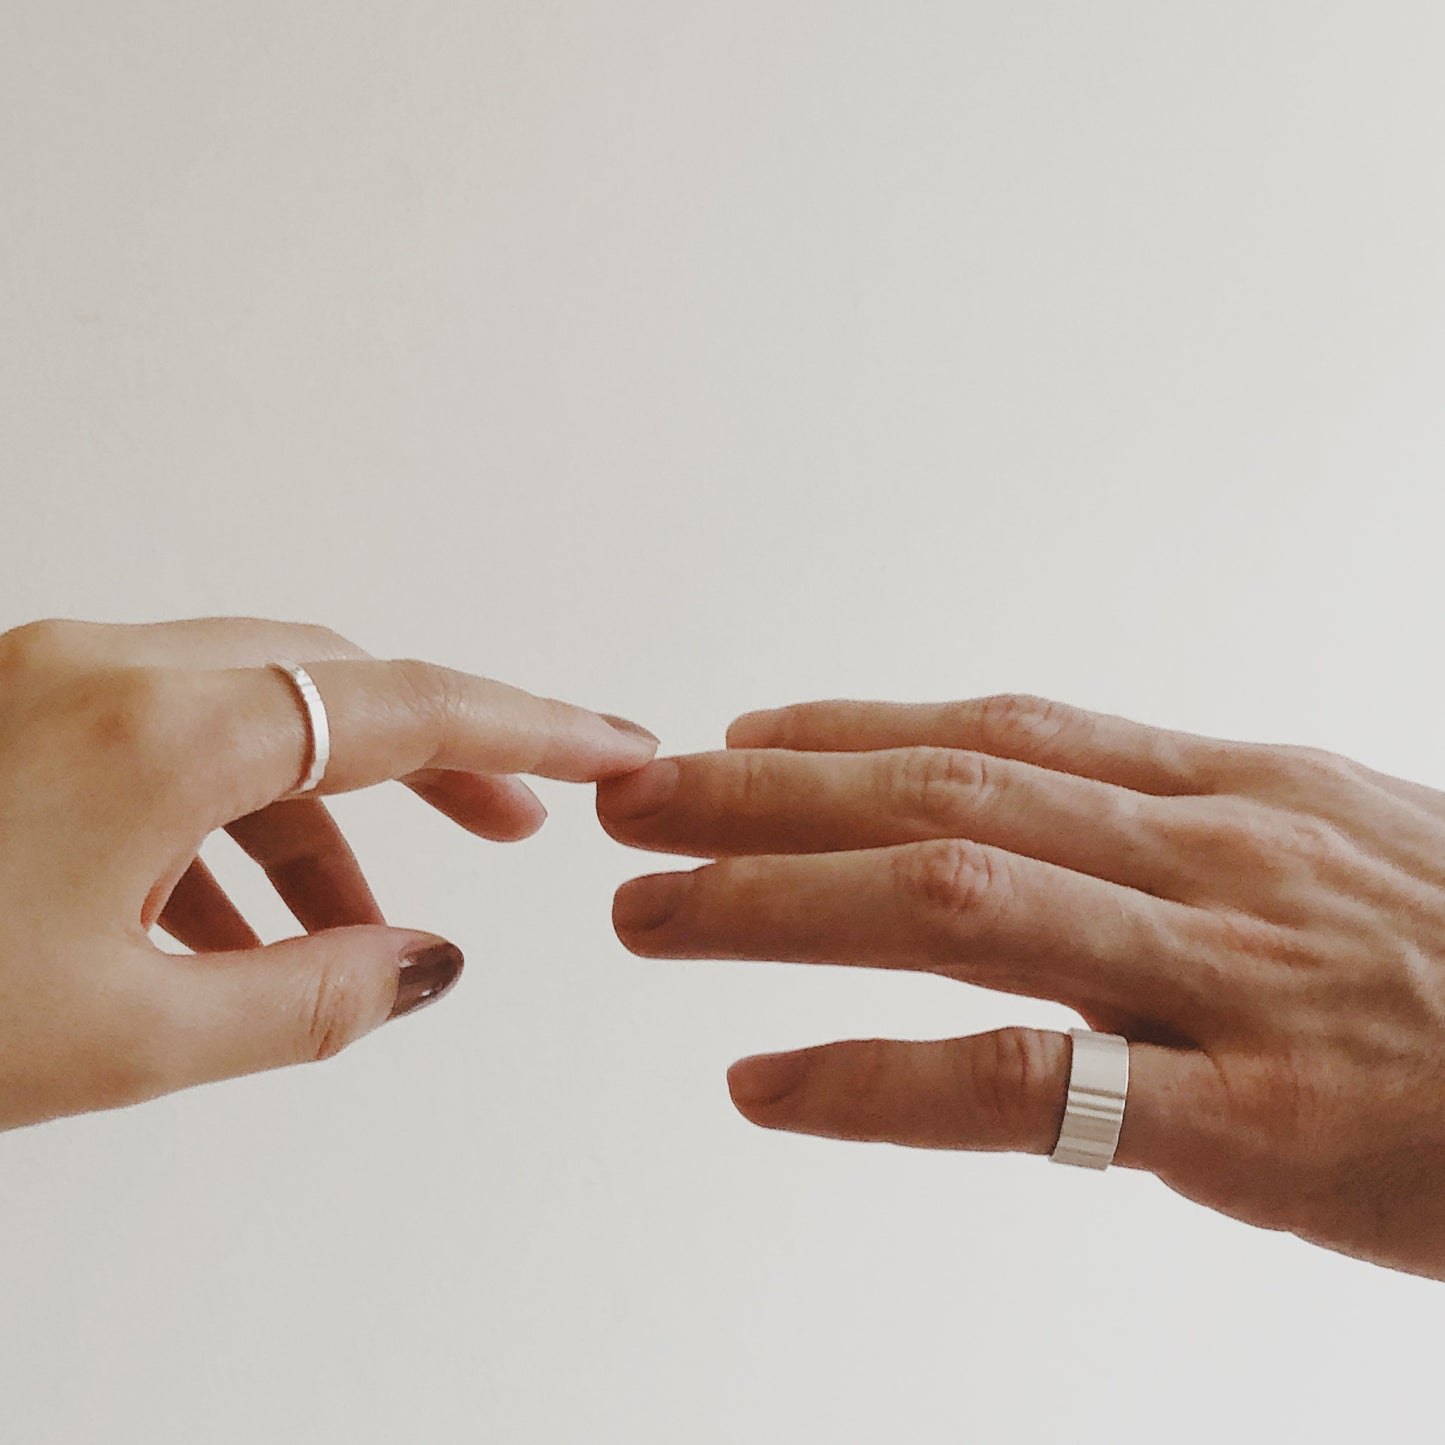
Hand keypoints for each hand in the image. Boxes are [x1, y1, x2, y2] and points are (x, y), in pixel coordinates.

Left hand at [0, 616, 656, 1129]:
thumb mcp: (120, 1035)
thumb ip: (305, 1000)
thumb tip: (427, 969)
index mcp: (158, 729)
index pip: (404, 707)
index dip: (529, 729)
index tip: (617, 744)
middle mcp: (110, 670)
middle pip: (331, 686)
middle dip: (437, 759)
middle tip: (520, 827)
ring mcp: (51, 680)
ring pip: (246, 720)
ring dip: (322, 817)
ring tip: (365, 931)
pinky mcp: (13, 712)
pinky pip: (163, 745)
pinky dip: (226, 827)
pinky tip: (232, 927)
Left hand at [599, 694, 1444, 1278]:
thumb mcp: (1342, 852)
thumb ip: (1191, 833)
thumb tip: (1053, 816)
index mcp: (1233, 792)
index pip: (1002, 731)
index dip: (852, 727)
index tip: (740, 730)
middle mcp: (1212, 858)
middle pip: (942, 795)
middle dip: (765, 795)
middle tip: (631, 802)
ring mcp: (1227, 982)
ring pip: (953, 903)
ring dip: (775, 904)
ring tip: (647, 914)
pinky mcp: (1251, 1121)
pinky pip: (1023, 1083)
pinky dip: (873, 1082)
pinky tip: (763, 1087)